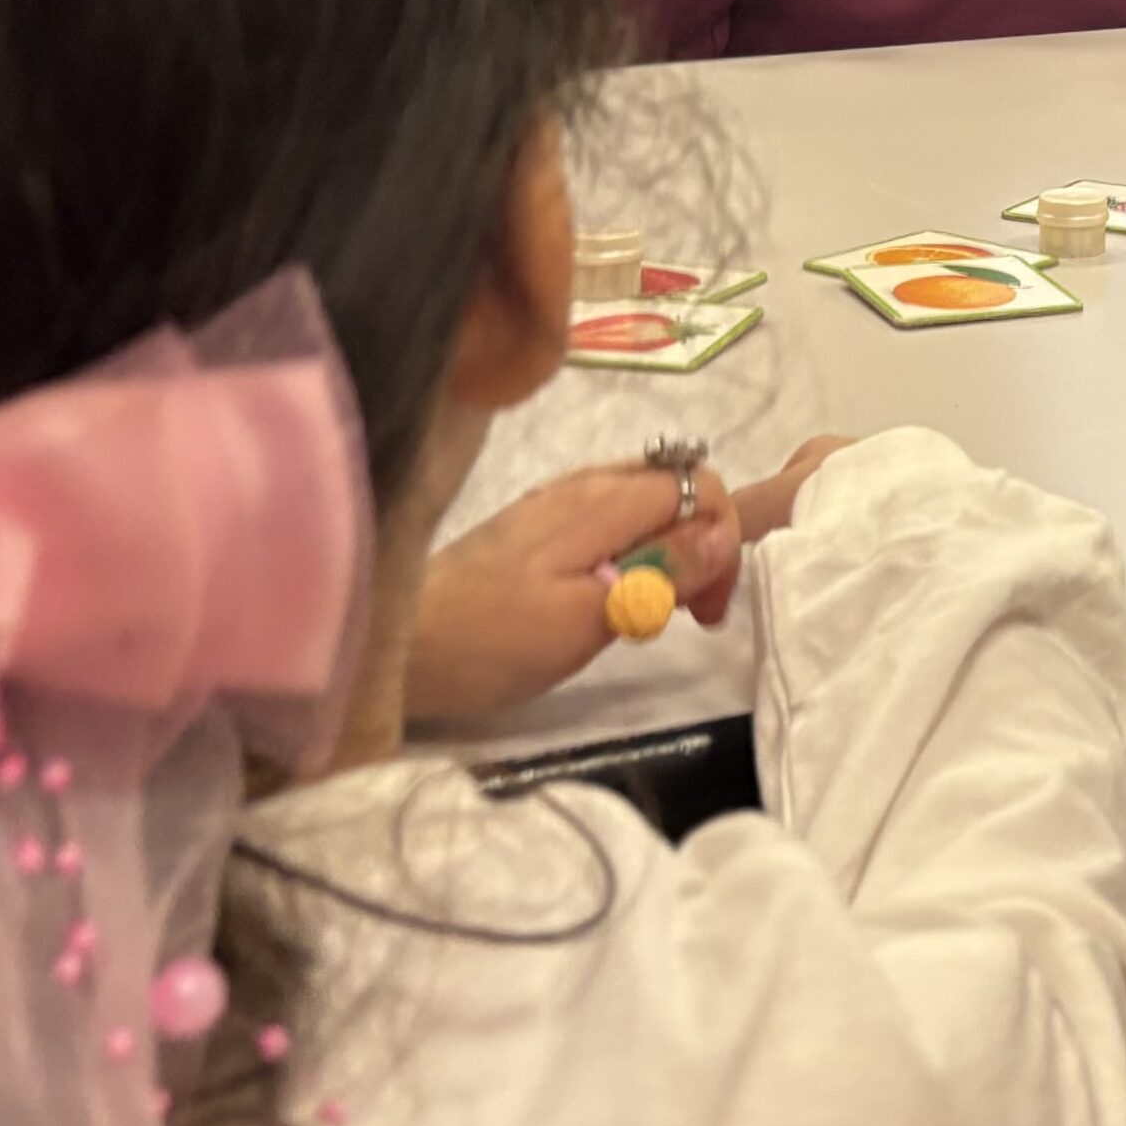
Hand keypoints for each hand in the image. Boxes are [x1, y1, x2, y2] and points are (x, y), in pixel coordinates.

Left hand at [404, 437, 852, 725]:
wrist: (402, 643)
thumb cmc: (495, 639)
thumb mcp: (588, 617)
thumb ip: (658, 570)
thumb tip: (721, 533)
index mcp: (600, 499)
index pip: (699, 482)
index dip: (722, 539)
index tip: (705, 607)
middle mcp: (581, 484)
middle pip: (675, 484)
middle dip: (702, 541)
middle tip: (690, 613)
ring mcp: (554, 501)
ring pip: (642, 502)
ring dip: (669, 549)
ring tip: (654, 611)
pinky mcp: (534, 525)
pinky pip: (608, 518)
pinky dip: (631, 551)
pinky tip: (611, 598)